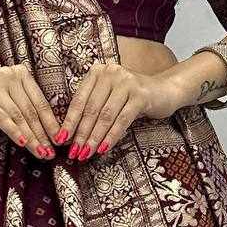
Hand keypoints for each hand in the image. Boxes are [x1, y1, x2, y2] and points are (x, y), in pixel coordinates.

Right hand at [0, 60, 61, 154]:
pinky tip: (22, 143)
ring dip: (31, 138)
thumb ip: (23, 113)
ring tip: (39, 153)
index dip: (51, 124)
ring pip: (18, 116)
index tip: (59, 141)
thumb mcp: (6, 103)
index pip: (40, 102)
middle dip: (42, 135)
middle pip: (30, 111)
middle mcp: (9, 75)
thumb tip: (45, 137)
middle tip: (50, 153)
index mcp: (20, 73)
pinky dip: (13, 131)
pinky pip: (1, 117)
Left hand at [53, 58, 180, 159]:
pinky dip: (111, 136)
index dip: (69, 122)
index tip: (61, 140)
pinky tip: (104, 149)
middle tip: (74, 152)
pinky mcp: (140, 95)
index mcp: (97, 72)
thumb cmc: (133, 97)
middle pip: (91, 109)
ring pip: (105, 116)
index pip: (79, 100)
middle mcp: (110, 73)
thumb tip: (71, 135)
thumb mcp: (109, 97)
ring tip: (86, 153)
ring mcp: (126, 82)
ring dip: (94, 138)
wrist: (165, 91)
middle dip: (81, 134)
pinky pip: (122, 120)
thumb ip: (93, 108)